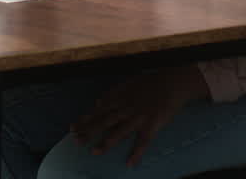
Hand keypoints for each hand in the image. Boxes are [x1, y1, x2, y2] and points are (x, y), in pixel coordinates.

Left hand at [71, 67, 209, 166]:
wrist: (172, 82)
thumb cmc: (150, 82)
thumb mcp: (128, 84)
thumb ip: (113, 93)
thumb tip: (98, 102)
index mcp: (120, 97)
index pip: (98, 110)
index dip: (85, 119)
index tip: (72, 128)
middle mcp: (126, 107)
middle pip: (104, 121)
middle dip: (89, 131)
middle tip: (76, 141)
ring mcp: (138, 116)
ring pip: (119, 131)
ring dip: (106, 142)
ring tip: (95, 152)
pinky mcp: (151, 124)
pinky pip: (143, 141)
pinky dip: (136, 153)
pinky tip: (130, 163)